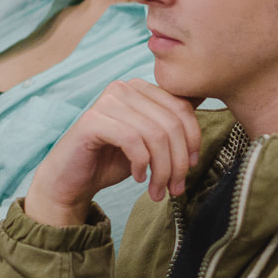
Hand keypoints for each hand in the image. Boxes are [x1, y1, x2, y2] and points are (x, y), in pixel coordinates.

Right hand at [25, 80, 203, 228]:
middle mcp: (124, 88)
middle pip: (171, 123)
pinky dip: (141, 164)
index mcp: (142, 89)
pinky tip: (137, 177)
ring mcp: (106, 101)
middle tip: (176, 187)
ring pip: (155, 134)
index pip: (183, 107)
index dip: (193, 140)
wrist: (72, 180)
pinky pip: (133, 141)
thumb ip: (172, 123)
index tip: (191, 166)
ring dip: (162, 169)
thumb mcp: (152, 142)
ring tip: (158, 190)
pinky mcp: (92, 120)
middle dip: (179, 161)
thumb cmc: (115, 161)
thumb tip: (205, 101)